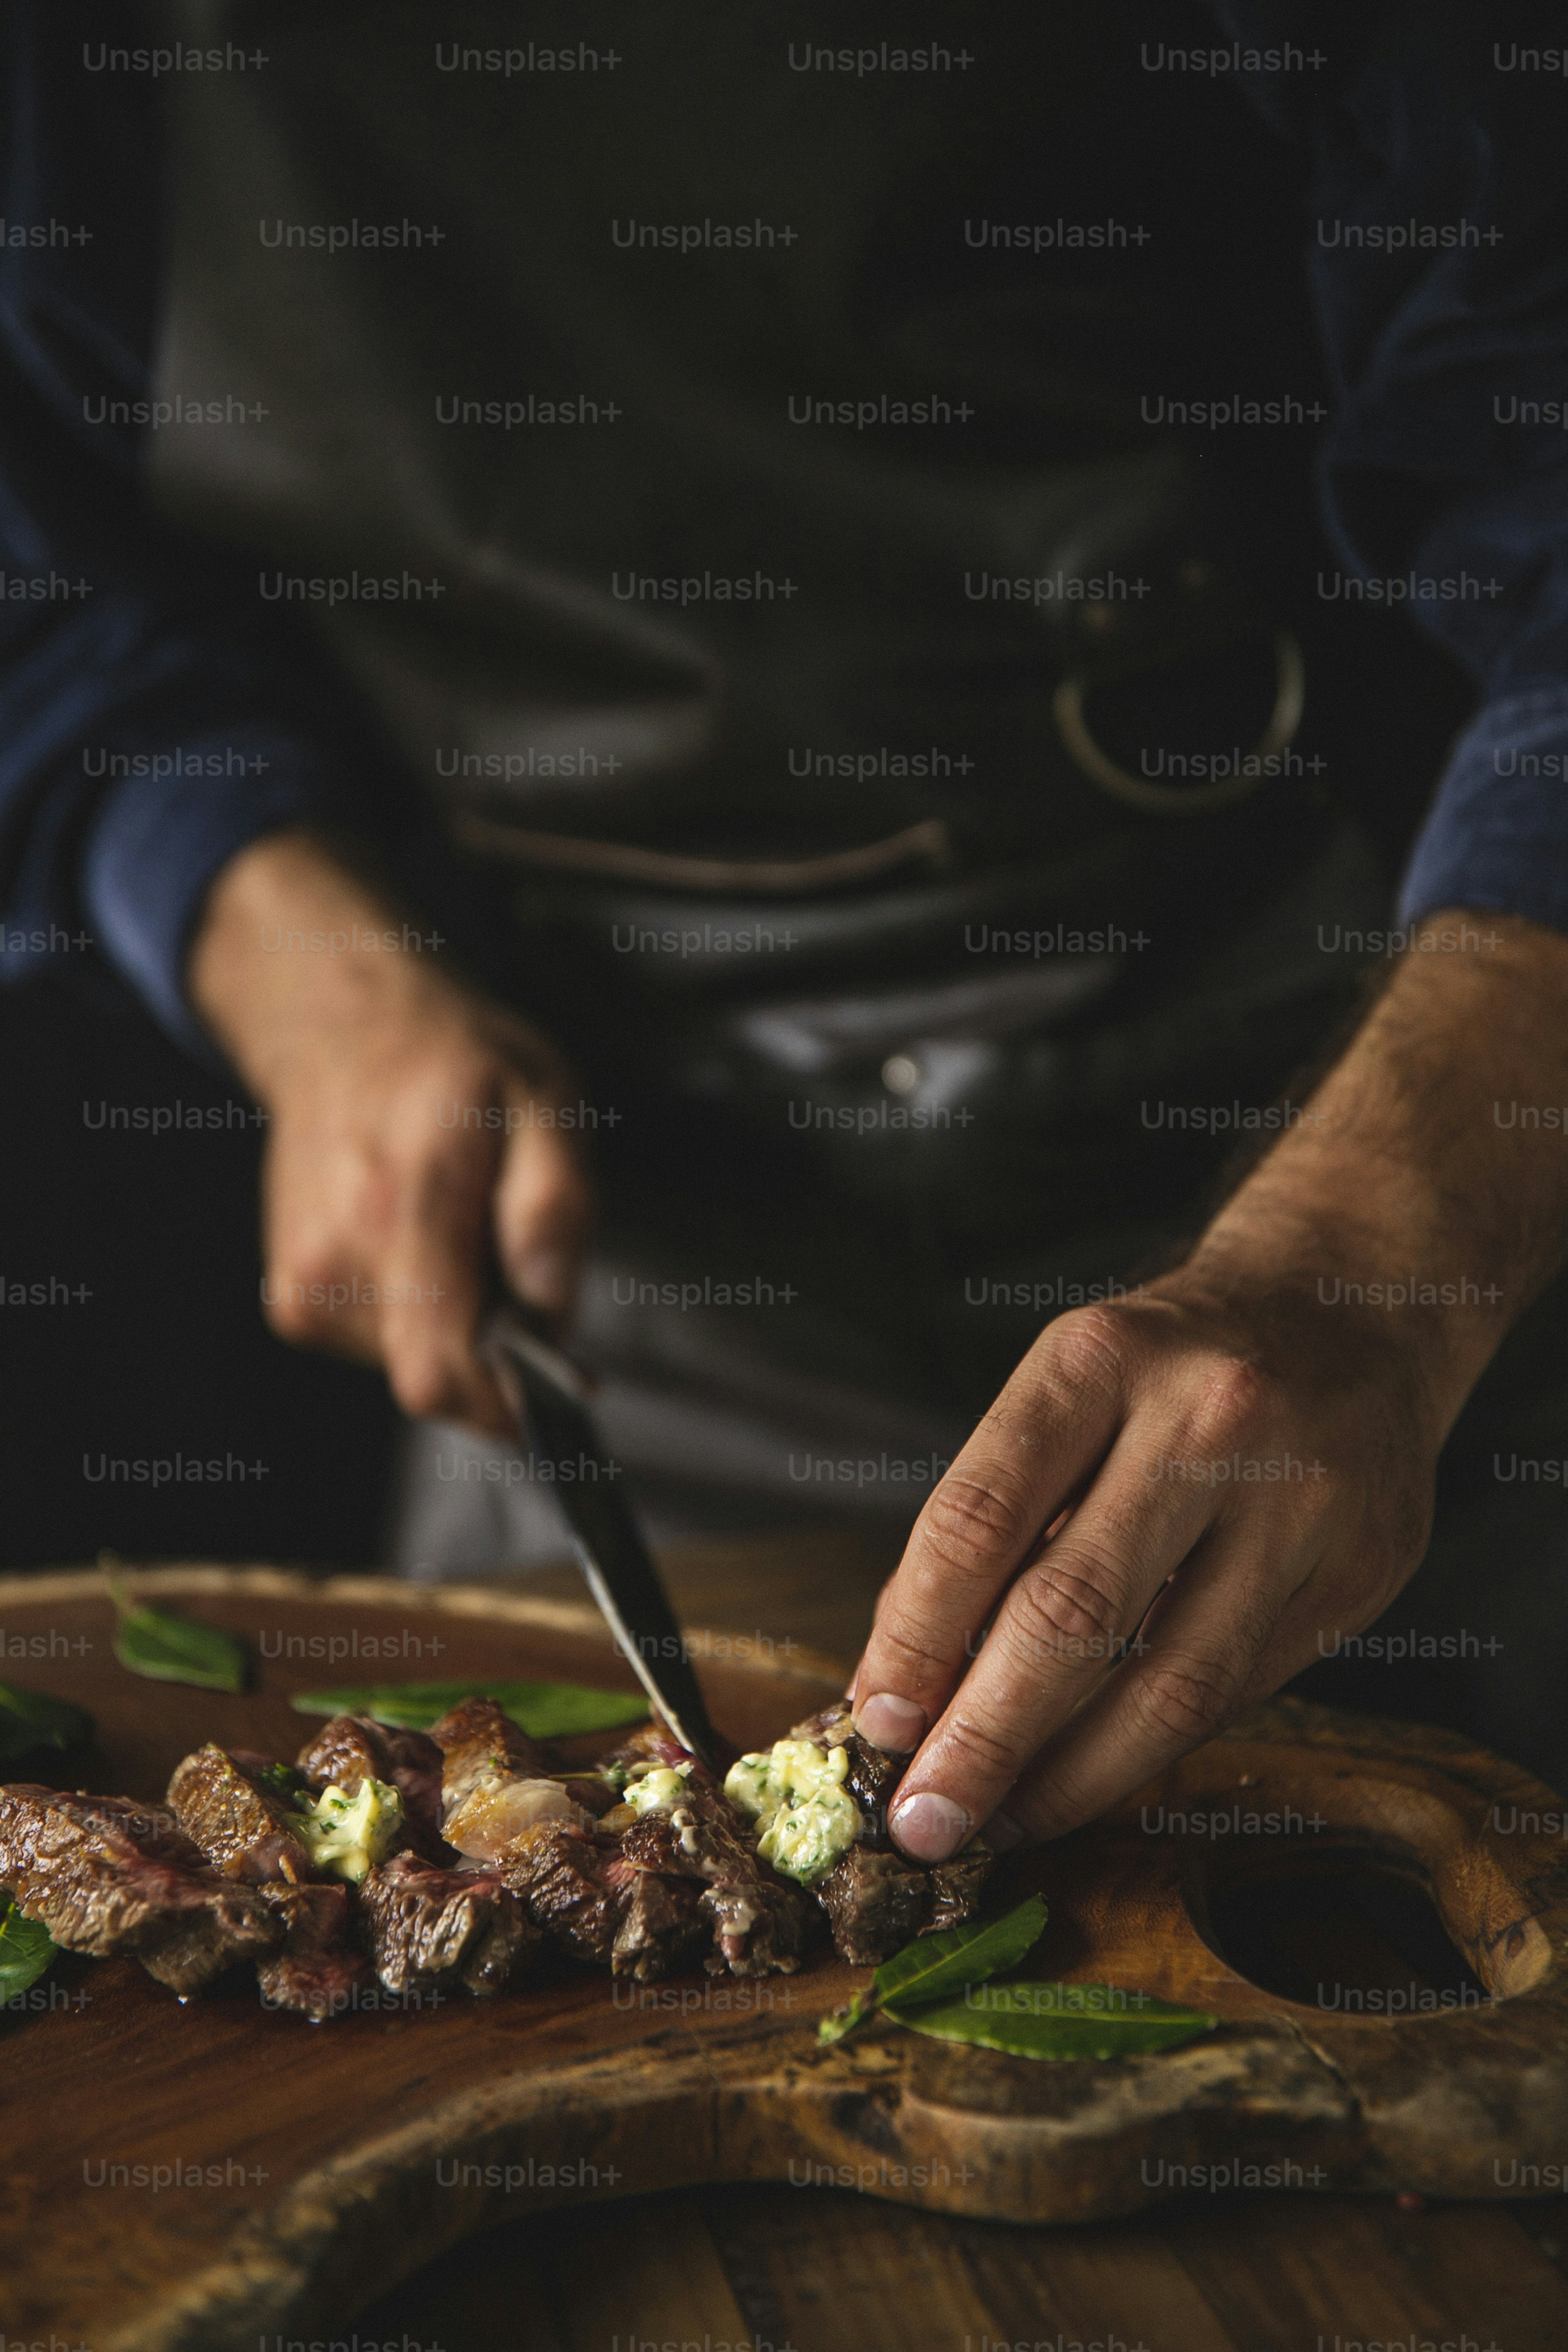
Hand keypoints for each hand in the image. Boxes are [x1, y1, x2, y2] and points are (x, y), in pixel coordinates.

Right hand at [189, 829, 592, 1436]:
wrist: (345, 1030)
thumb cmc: (458, 1064)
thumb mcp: (547, 1101)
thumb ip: (554, 1206)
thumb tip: (548, 1308)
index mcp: (411, 1198)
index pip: (443, 1372)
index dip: (510, 1402)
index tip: (555, 1376)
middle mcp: (339, 1247)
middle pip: (436, 1379)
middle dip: (492, 1350)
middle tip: (511, 1268)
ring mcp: (303, 1278)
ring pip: (412, 1365)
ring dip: (456, 1323)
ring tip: (460, 1234)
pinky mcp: (291, 1299)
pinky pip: (380, 1346)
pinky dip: (416, 1314)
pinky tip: (419, 1244)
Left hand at [851, 911, 1567, 1857]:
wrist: (1351, 1307)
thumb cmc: (1170, 1365)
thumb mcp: (1067, 1389)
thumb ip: (990, 1522)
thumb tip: (898, 1681)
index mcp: (1101, 1359)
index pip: (981, 1515)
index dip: (918, 1633)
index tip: (874, 1724)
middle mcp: (1207, 1419)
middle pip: (1072, 1613)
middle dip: (983, 1736)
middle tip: (920, 1822)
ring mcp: (1298, 1499)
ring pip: (1168, 1680)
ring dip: (1067, 1776)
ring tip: (997, 1824)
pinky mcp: (1359, 1571)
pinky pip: (1236, 1692)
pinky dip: (1150, 1751)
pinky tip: (1088, 1782)